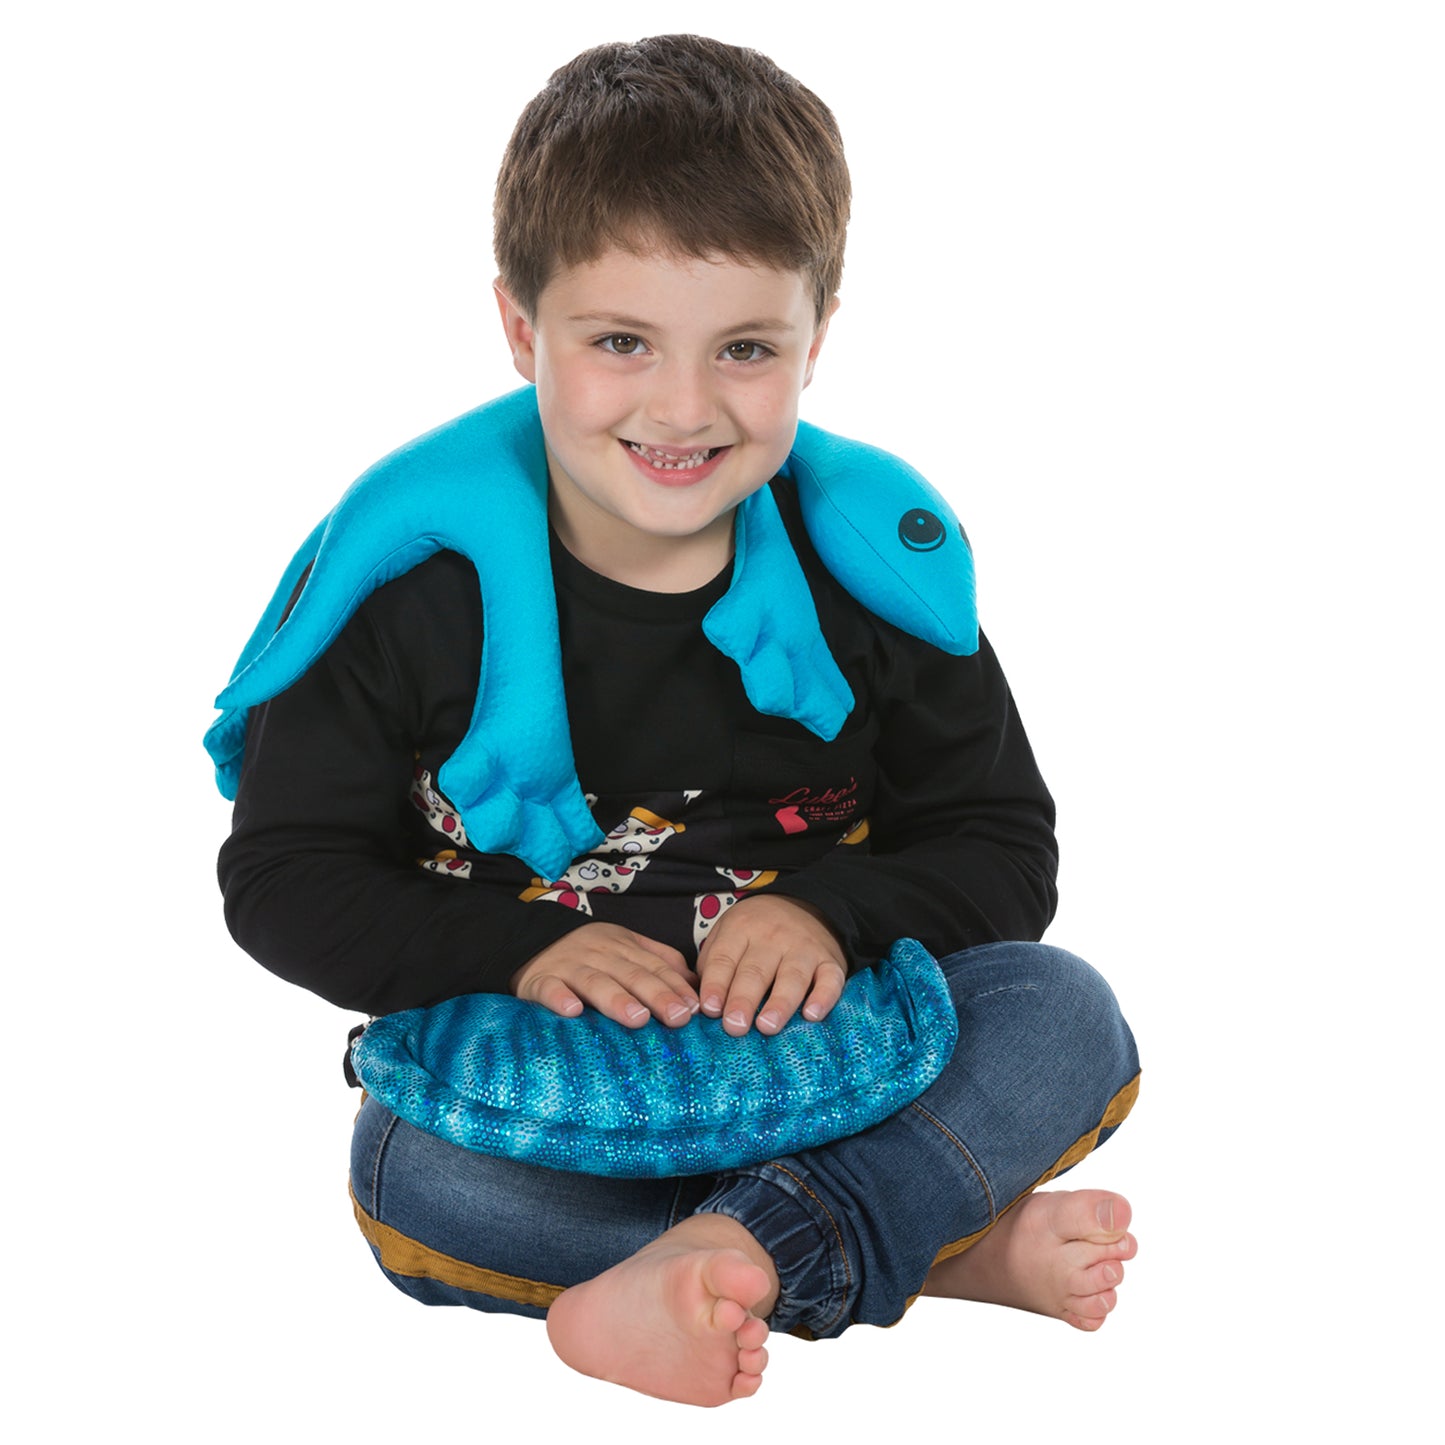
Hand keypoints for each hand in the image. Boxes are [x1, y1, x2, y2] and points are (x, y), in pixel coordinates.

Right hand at [512, 924, 699, 1028]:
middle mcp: (599, 954)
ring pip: (595, 981)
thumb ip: (659, 960)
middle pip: (632, 974)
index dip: (676, 987)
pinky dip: (560, 998)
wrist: (529, 939)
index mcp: (623, 946)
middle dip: (657, 995)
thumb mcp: (625, 945)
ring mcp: (569, 966)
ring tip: (637, 1018)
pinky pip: (549, 989)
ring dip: (616, 999)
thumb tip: (694, 983)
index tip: (696, 1009)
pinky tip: (572, 1011)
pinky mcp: (539, 980)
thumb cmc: (588, 951)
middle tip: (678, 1017)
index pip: (655, 967)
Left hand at [696, 895, 846, 1036]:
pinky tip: (812, 1015)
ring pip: (792, 977)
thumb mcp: (727, 933)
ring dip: (780, 1003)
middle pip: (756, 971)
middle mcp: (773, 937)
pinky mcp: (830, 961)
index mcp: (741, 929)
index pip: (725, 959)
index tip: (709, 1009)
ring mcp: (804, 948)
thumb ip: (713, 963)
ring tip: (767, 1026)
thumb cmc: (756, 931)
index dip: (716, 985)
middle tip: (734, 1026)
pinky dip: (824, 997)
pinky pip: (830, 979)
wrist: (806, 905)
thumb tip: (699, 1003)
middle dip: (743, 999)